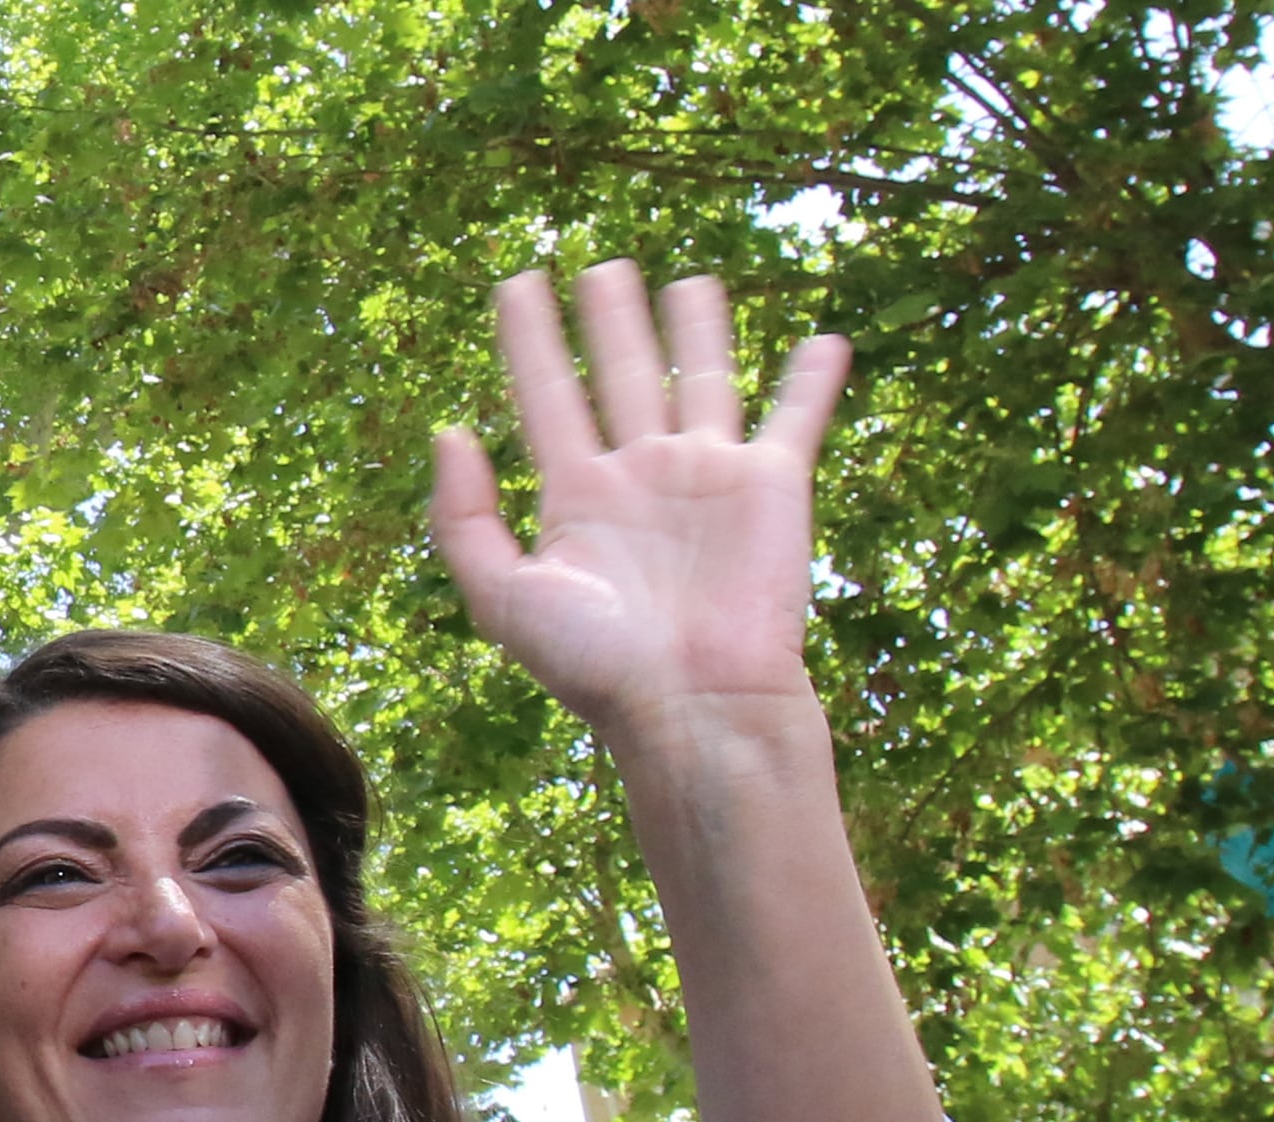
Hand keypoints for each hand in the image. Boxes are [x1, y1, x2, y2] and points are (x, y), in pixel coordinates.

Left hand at [430, 263, 847, 761]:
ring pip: (699, 380)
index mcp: (576, 498)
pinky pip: (794, 419)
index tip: (516, 281)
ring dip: (696, 329)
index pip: (546, 395)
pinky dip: (811, 381)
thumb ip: (465, 519)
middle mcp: (640, 477)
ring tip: (689, 279)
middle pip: (620, 375)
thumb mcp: (503, 597)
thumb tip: (449, 431)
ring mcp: (707, 478)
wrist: (694, 706)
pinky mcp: (772, 488)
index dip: (528, 338)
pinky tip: (824, 342)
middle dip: (608, 319)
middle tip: (598, 264)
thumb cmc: (597, 666)